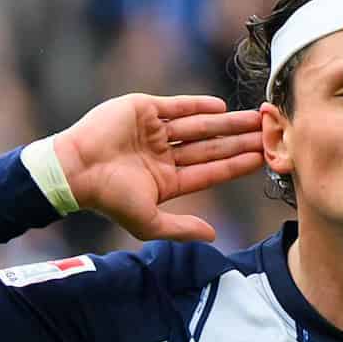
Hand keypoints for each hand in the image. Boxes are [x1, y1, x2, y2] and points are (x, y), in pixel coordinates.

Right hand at [52, 94, 263, 241]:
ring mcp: (154, 132)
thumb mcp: (148, 222)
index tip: (262, 159)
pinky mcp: (142, 110)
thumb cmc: (108, 199)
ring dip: (227, 123)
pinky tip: (222, 107)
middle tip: (268, 133)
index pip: (211, 171)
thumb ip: (181, 228)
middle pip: (211, 146)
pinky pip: (176, 106)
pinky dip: (198, 105)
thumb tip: (212, 235)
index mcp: (167, 180)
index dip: (236, 165)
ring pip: (199, 126)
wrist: (74, 170)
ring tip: (254, 118)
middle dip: (240, 141)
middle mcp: (164, 155)